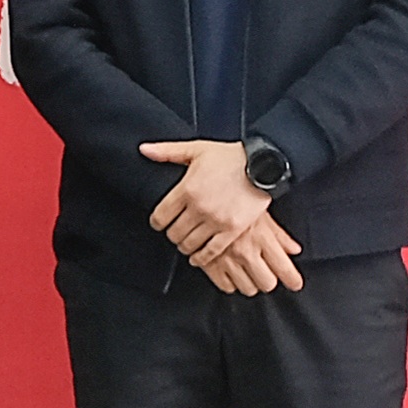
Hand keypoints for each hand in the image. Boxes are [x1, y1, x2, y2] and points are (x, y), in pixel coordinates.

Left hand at [140, 140, 280, 268]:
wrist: (264, 165)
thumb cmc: (231, 157)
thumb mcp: (196, 149)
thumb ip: (167, 152)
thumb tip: (144, 150)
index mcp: (187, 189)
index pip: (160, 217)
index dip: (157, 222)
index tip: (160, 223)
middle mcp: (199, 207)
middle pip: (173, 233)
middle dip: (172, 234)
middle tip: (175, 232)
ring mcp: (216, 221)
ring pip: (189, 244)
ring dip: (185, 246)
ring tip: (186, 242)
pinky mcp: (233, 230)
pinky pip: (210, 252)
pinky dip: (201, 258)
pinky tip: (198, 256)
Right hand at [190, 210, 303, 294]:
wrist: (202, 197)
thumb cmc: (233, 201)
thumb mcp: (261, 213)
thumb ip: (280, 235)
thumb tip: (294, 250)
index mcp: (262, 238)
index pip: (284, 268)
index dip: (293, 280)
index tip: (295, 283)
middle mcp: (246, 251)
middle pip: (267, 283)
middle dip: (268, 279)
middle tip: (266, 272)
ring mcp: (227, 259)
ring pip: (247, 288)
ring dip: (250, 281)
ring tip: (246, 270)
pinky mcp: (209, 264)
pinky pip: (226, 286)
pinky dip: (230, 282)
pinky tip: (230, 271)